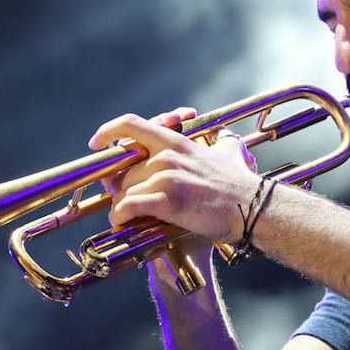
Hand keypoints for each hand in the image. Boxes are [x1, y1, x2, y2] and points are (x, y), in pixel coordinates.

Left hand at [87, 108, 261, 244]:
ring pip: (123, 191)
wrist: (251, 208)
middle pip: (121, 169)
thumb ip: (221, 141)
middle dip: (117, 188)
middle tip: (122, 201)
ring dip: (120, 207)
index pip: (131, 124)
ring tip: (127, 218)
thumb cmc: (241, 184)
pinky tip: (123, 224)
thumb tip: (225, 134)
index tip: (97, 142)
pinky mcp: (167, 199)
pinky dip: (120, 218)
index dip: (108, 131)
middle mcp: (166, 155)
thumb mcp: (230, 153)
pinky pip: (128, 207)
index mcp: (175, 141)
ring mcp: (166, 176)